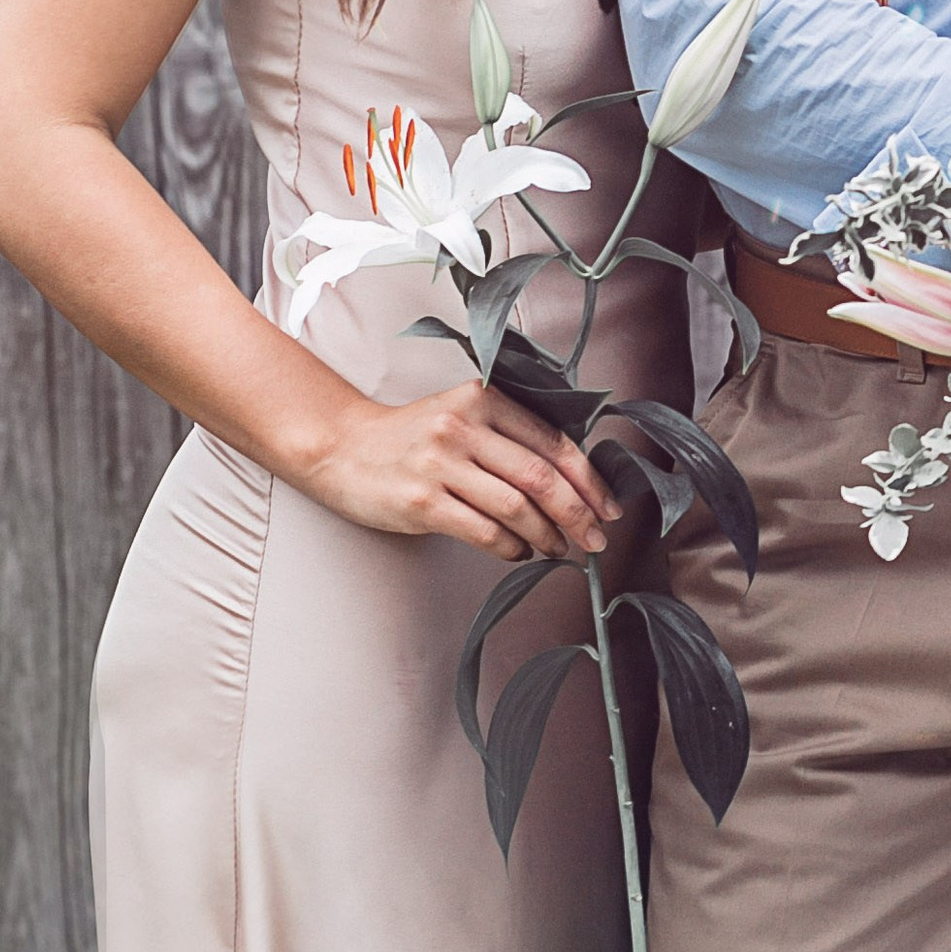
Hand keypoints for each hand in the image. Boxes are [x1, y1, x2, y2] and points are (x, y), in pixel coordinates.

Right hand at [302, 381, 617, 565]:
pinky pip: (483, 531)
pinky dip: (511, 547)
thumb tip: (574, 481)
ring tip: (558, 549)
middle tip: (596, 540)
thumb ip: (510, 436)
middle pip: (541, 477)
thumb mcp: (463, 416)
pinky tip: (519, 552)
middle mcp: (463, 427)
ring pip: (516, 507)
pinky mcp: (420, 501)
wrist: (341, 448)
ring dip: (547, 535)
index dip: (589, 480)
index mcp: (483, 399)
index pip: (554, 442)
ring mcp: (440, 464)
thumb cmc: (412, 437)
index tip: (609, 508)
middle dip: (578, 514)